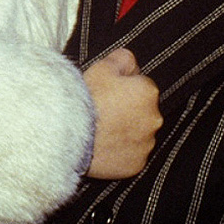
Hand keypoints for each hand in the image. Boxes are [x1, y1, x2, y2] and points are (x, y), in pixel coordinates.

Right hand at [83, 48, 161, 178]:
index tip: (107, 93)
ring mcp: (146, 144)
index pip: (141, 86)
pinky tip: (104, 146)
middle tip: (103, 112)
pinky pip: (131, 155)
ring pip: (138, 134)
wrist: (69, 133)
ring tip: (101, 130)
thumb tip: (131, 64)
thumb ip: (123, 58)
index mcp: (148, 92)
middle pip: (142, 111)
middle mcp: (154, 119)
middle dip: (127, 110)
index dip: (123, 87)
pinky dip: (121, 152)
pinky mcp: (137, 164)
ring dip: (125, 131)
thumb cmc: (86, 98)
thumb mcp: (102, 66)